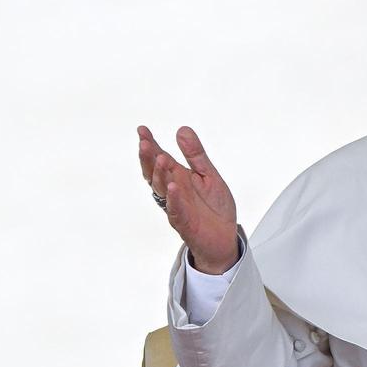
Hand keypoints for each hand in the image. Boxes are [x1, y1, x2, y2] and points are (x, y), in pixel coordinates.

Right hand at [137, 125, 239, 273]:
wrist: (224, 237)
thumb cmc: (213, 207)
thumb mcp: (208, 174)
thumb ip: (195, 154)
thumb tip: (182, 129)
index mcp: (178, 177)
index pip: (160, 158)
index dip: (151, 144)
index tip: (142, 129)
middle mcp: (173, 191)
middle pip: (155, 173)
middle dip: (149, 158)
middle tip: (145, 143)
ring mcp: (176, 207)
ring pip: (163, 190)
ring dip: (160, 174)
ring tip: (162, 158)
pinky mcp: (185, 223)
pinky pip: (176, 210)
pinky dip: (174, 198)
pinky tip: (173, 187)